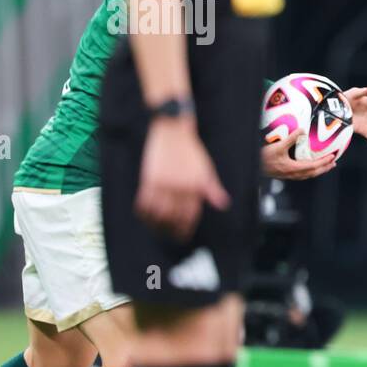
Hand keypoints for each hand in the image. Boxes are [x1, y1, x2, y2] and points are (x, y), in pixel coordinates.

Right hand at [136, 117, 229, 241]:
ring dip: (157, 223)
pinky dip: (143, 212)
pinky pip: (144, 202)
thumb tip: (223, 204)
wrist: (172, 130)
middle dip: (171, 229)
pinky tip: (144, 215)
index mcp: (197, 185)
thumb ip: (213, 188)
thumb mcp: (206, 168)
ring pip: (159, 212)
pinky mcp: (149, 179)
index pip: (191, 213)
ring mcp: (165, 183)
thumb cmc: (190, 149)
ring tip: (156, 228)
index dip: (186, 227)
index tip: (182, 236)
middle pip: (175, 216)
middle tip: (168, 236)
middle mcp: (181, 186)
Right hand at [262, 131, 336, 180]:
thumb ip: (291, 138)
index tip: (332, 157)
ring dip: (317, 170)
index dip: (324, 162)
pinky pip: (301, 174)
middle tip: (333, 163)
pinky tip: (307, 167)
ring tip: (324, 166)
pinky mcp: (284, 174)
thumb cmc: (263, 158)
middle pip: (313, 173)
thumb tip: (302, 130)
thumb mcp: (278, 146)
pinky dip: (308, 171)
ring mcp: (288, 175)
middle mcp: (292, 174)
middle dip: (324, 168)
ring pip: (307, 175)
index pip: (313, 166)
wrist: (251, 166)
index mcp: (293, 168)